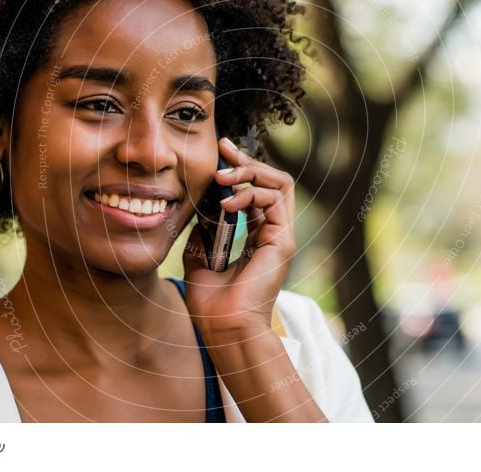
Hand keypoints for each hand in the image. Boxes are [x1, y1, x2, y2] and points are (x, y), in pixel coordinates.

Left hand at [182, 137, 295, 336]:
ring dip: (249, 173)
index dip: (241, 169)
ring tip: (222, 179)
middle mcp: (273, 234)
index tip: (220, 152)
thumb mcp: (199, 258)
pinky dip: (251, 192)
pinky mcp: (282, 242)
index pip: (258, 191)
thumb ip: (204, 234)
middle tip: (224, 151)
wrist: (223, 329)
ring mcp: (280, 237)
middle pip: (273, 181)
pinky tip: (228, 203)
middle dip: (247, 161)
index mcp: (258, 238)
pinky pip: (276, 200)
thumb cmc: (212, 304)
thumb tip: (199, 213)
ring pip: (280, 183)